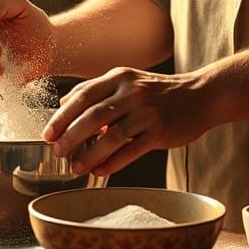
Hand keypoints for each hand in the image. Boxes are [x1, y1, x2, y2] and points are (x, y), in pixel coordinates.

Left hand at [43, 66, 211, 175]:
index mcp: (120, 78)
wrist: (201, 96)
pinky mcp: (160, 131)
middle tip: (57, 151)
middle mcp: (132, 92)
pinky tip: (99, 171)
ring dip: (90, 154)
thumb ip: (96, 90)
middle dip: (71, 136)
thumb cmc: (159, 92)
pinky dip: (112, 163)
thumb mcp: (128, 80)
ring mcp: (147, 112)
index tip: (48, 134)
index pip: (83, 96)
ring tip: (75, 167)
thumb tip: (63, 104)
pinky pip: (131, 150)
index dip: (62, 116)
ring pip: (111, 136)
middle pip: (93, 116)